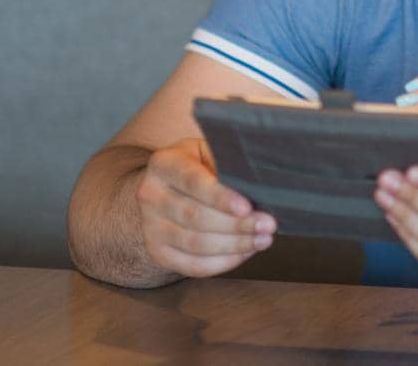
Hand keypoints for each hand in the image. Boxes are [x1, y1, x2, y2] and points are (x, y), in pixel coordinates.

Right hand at [134, 137, 275, 278]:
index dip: (220, 197)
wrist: (168, 186)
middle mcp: (150, 195)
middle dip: (236, 225)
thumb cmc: (199, 165)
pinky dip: (222, 262)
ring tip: (262, 240)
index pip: (193, 182)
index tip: (247, 207)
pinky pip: (192, 266)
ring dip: (234, 245)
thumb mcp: (208, 151)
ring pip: (195, 244)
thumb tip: (259, 181)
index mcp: (163, 164)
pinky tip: (244, 253)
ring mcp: (150, 227)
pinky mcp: (158, 252)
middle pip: (195, 217)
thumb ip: (226, 162)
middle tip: (267, 225)